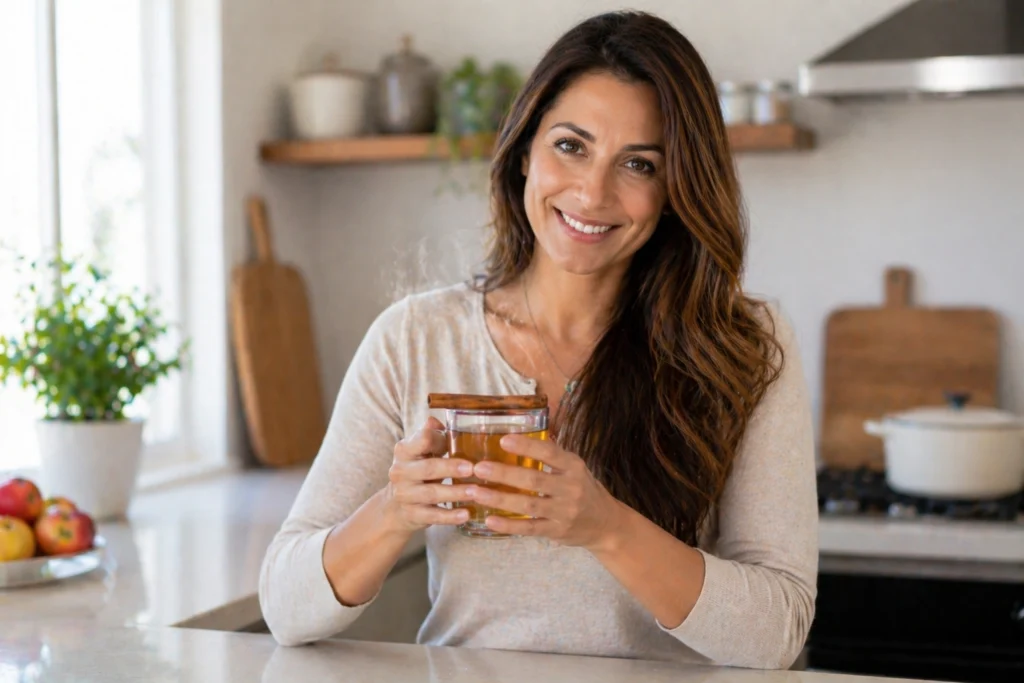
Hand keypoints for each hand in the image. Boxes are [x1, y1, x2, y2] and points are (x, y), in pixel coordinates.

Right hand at [382, 417, 475, 532]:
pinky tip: (466, 514)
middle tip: (472, 469)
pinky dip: (450, 516)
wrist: (395, 506)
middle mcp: (400, 472)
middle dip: (451, 468)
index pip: (422, 440)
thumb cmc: (418, 471)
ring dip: (455, 493)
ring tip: (476, 492)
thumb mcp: (421, 451)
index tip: (459, 441)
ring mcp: (405, 495)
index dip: (440, 440)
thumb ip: (430, 436)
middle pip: (428, 468)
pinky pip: (432, 516)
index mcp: (405, 450)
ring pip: (432, 494)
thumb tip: (436, 420)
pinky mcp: (412, 515)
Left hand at [466, 434, 623, 549]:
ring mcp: (564, 512)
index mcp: (573, 467)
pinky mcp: (557, 531)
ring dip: (500, 498)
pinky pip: (530, 528)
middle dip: (504, 473)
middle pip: (534, 479)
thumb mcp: (574, 468)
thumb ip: (552, 454)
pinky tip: (490, 519)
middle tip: (479, 468)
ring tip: (476, 492)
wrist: (606, 524)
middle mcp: (571, 488)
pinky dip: (509, 525)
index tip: (503, 440)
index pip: (550, 453)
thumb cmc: (584, 490)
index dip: (527, 446)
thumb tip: (524, 429)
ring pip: (528, 504)